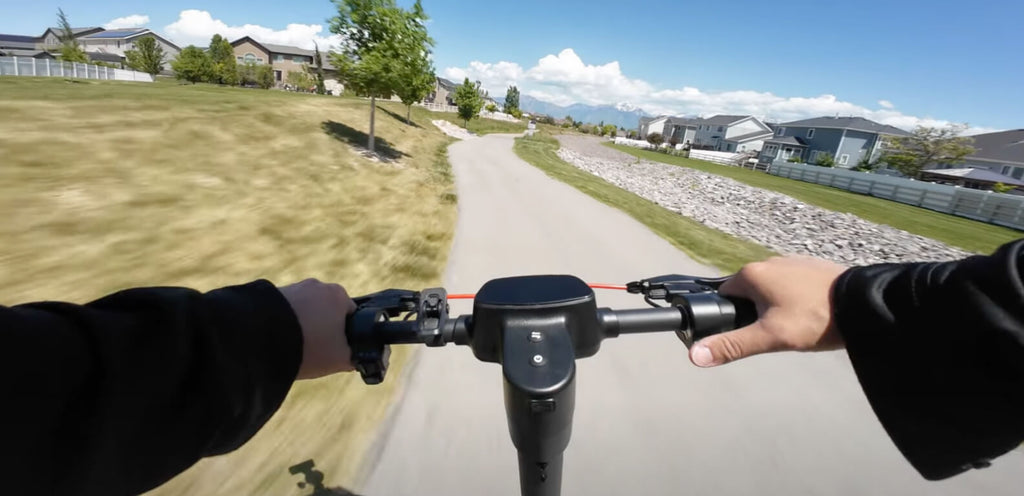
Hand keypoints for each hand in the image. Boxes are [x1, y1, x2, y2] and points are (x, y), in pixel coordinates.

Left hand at [278, 279, 356, 379]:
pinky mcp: (272, 294)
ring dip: (303, 328)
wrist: (262, 338)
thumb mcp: (341, 359)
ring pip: (306, 312)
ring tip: (294, 348)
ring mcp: (294, 287)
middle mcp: (318, 285)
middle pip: (328, 313)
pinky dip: (285, 325)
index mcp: (340, 295)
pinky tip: (280, 342)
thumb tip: (364, 359)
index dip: (347, 336)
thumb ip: (358, 358)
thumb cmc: (309, 346)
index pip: (353, 316)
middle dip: (323, 330)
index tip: (336, 351)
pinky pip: (286, 312)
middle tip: (315, 352)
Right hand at [689, 256, 847, 367]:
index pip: (724, 297)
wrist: (863, 304)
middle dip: (755, 315)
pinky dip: (794, 301)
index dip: (729, 318)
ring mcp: (791, 262)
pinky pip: (792, 286)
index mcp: (751, 274)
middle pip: (747, 294)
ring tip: (795, 328)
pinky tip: (809, 316)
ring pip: (770, 290)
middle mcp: (768, 261)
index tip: (746, 334)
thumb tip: (695, 356)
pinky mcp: (811, 267)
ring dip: (775, 308)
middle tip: (775, 335)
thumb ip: (732, 346)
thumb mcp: (770, 337)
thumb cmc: (814, 319)